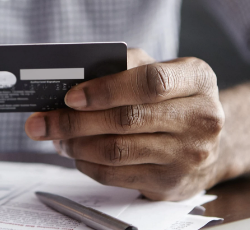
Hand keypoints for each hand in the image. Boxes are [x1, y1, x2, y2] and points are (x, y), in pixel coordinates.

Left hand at [25, 49, 223, 200]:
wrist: (207, 142)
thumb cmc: (172, 99)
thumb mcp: (161, 71)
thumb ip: (125, 66)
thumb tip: (74, 78)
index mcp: (198, 79)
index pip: (151, 82)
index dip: (106, 89)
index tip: (70, 96)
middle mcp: (202, 118)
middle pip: (127, 120)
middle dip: (75, 121)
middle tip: (42, 121)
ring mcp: (189, 155)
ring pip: (117, 150)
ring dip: (77, 145)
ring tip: (56, 137)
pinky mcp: (171, 183)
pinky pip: (117, 175)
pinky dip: (87, 164)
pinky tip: (76, 153)